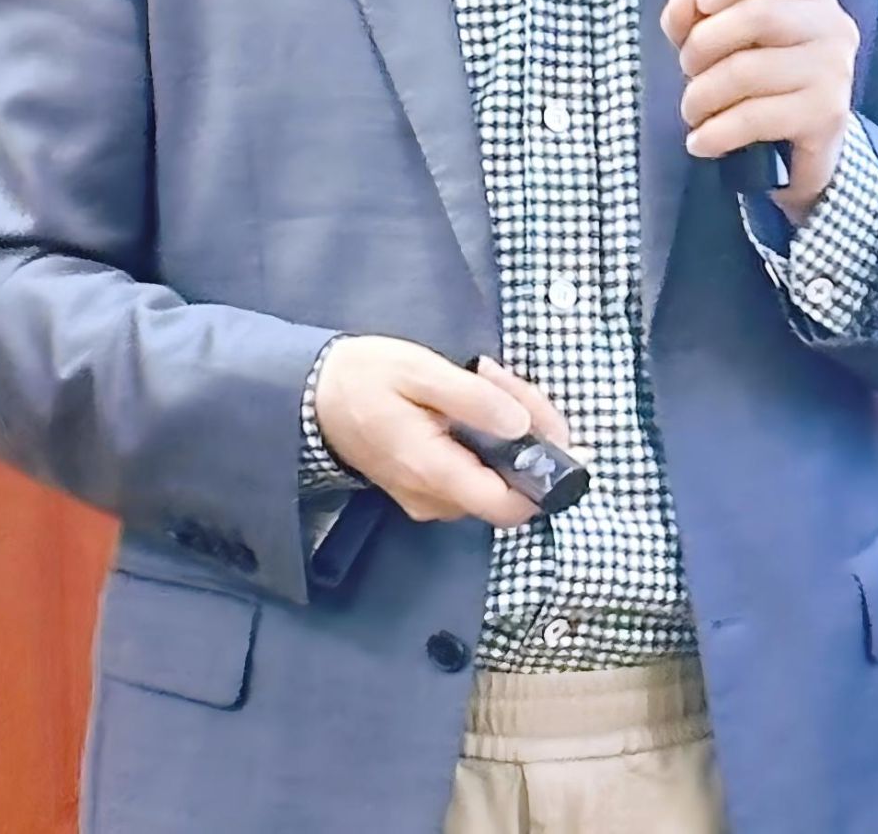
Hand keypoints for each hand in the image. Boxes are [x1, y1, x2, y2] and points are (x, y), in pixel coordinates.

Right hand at [313, 338, 573, 526]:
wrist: (311, 395)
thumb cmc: (364, 378)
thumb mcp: (419, 371)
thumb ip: (473, 398)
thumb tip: (522, 427)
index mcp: (434, 472)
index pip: (510, 506)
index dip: (548, 478)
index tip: (567, 438)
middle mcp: (434, 499)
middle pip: (508, 484)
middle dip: (526, 432)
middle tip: (506, 378)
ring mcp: (428, 498)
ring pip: (493, 475)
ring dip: (506, 429)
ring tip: (486, 377)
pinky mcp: (424, 487)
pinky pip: (473, 470)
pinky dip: (486, 436)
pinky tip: (473, 396)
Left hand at [662, 0, 859, 222]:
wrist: (808, 147)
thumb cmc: (762, 81)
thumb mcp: (723, 44)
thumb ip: (695, 19)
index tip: (702, 4)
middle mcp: (831, 25)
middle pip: (757, 14)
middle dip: (703, 45)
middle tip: (687, 69)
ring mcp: (834, 70)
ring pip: (749, 70)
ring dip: (702, 95)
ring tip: (692, 111)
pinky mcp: (827, 115)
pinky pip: (756, 117)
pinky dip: (716, 133)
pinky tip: (701, 141)